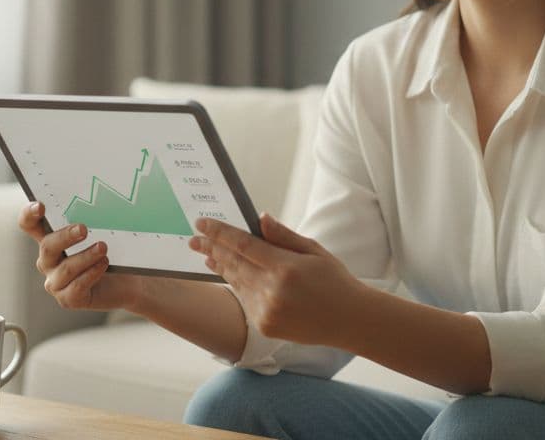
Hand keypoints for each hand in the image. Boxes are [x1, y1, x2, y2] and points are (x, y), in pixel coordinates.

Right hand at [18, 202, 140, 311]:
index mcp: (51, 240)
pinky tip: (103, 264)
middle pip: (47, 246)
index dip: (29, 215)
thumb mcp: (102, 233)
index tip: (40, 206)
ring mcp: (56, 282)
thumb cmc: (110, 253)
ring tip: (103, 248)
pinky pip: (76, 287)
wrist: (127, 282)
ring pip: (65, 268)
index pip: (29, 225)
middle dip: (65, 236)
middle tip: (84, 229)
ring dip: (86, 256)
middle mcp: (49, 261)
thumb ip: (94, 219)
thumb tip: (100, 201)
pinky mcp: (68, 299)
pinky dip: (91, 274)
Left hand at [188, 213, 367, 345]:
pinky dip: (235, 284)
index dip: (220, 233)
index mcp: (285, 268)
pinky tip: (227, 273)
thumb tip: (260, 218)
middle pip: (233, 263)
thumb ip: (283, 236)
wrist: (349, 320)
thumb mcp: (314, 251)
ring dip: (220, 266)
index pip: (243, 245)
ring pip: (235, 282)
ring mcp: (266, 311)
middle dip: (212, 248)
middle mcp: (272, 291)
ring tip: (206, 253)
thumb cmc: (334, 281)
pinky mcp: (265, 325)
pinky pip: (244, 299)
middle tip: (195, 238)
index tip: (202, 223)